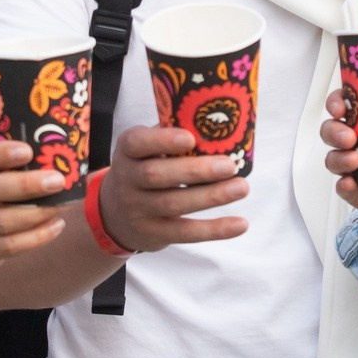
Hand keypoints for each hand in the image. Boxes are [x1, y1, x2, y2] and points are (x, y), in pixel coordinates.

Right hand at [0, 139, 70, 277]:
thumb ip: (13, 166)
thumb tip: (59, 157)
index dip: (0, 153)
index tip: (28, 151)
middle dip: (26, 184)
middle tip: (57, 180)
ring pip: (3, 221)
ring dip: (37, 213)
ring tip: (62, 205)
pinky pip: (11, 245)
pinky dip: (37, 236)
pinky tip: (57, 225)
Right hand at [97, 124, 248, 252]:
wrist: (115, 215)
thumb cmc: (143, 169)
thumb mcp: (146, 150)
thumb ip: (170, 136)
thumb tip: (216, 123)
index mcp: (128, 151)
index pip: (137, 143)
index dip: (163, 141)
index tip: (190, 138)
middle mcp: (128, 180)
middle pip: (157, 175)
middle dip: (195, 171)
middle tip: (229, 165)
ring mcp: (138, 210)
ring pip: (173, 204)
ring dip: (211, 196)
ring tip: (242, 187)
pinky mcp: (154, 234)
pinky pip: (185, 233)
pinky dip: (214, 230)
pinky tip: (240, 224)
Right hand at [321, 89, 357, 271]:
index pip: (350, 105)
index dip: (339, 100)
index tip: (343, 102)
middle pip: (332, 129)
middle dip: (334, 129)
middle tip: (349, 135)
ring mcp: (357, 169)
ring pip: (333, 158)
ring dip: (338, 156)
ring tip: (355, 160)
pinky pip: (343, 188)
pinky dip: (343, 185)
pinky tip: (350, 184)